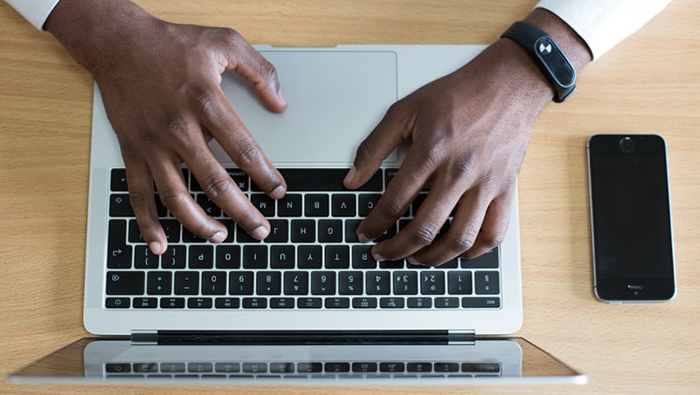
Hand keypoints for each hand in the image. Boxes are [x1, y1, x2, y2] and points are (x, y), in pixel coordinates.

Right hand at [46, 0, 286, 253]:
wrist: (118, 43)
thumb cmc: (172, 43)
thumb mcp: (224, 42)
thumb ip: (258, 70)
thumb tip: (280, 102)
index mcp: (206, 102)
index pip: (244, 150)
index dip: (265, 175)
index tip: (278, 191)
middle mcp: (179, 129)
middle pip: (215, 182)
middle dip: (242, 211)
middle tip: (261, 230)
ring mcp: (153, 144)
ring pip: (177, 196)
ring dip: (200, 224)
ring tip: (221, 237)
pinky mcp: (133, 151)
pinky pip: (139, 194)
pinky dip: (147, 222)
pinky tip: (160, 243)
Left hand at [344, 39, 556, 265]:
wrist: (507, 85)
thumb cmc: (457, 96)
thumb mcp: (405, 110)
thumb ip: (374, 146)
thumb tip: (352, 179)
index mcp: (431, 152)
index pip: (394, 202)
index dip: (374, 224)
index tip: (365, 233)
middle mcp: (459, 172)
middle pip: (423, 228)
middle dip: (396, 249)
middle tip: (382, 253)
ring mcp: (486, 184)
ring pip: (459, 239)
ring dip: (432, 258)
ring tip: (416, 259)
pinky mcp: (506, 190)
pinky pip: (493, 234)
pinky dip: (474, 251)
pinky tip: (457, 252)